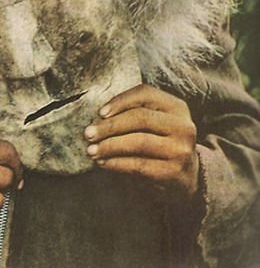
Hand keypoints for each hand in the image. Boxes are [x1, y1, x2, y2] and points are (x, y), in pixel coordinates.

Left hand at [84, 84, 198, 201]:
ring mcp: (181, 150)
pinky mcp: (175, 172)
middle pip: (140, 118)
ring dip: (109, 146)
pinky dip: (116, 163)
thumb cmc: (160, 144)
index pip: (145, 93)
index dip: (120, 101)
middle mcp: (183, 126)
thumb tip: (99, 116)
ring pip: (139, 142)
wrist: (185, 179)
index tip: (100, 112)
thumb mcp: (155, 123)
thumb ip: (134, 112)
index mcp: (177, 107)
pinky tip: (103, 163)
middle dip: (110, 126)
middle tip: (88, 133)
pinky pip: (139, 165)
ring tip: (91, 150)